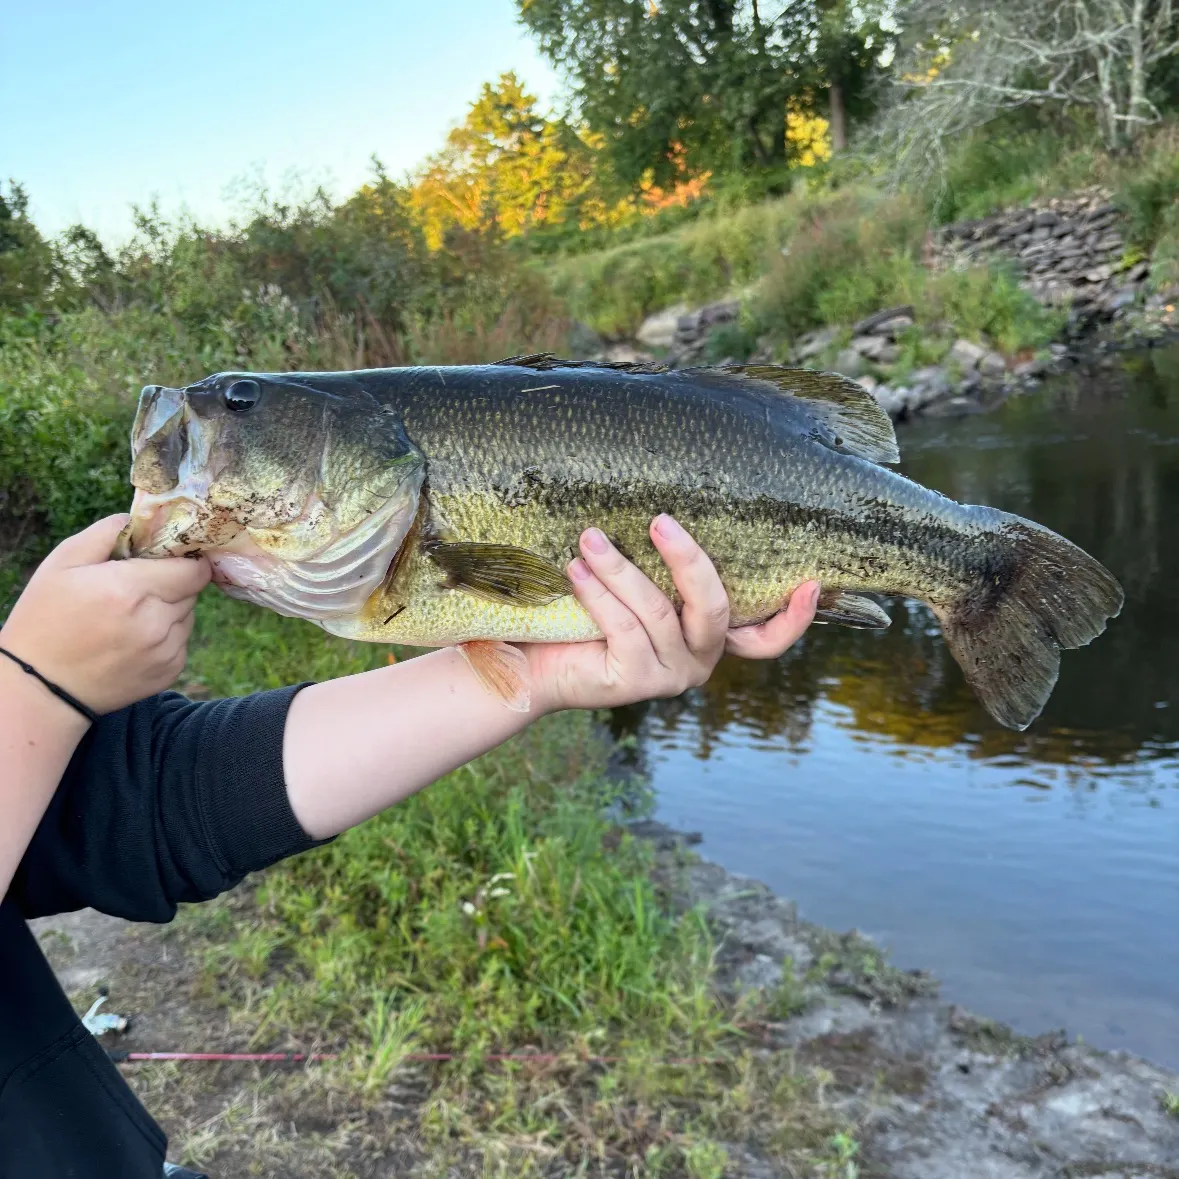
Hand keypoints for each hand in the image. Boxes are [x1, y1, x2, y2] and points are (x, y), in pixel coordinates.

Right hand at [0, 515, 210, 717]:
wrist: (42, 686)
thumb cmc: (46, 619)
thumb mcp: (62, 564)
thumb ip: (106, 533)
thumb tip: (140, 519)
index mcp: (129, 589)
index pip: (192, 569)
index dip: (184, 560)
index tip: (169, 559)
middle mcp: (155, 622)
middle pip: (191, 590)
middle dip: (172, 583)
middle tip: (137, 589)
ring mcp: (165, 651)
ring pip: (188, 615)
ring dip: (170, 610)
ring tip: (130, 617)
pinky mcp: (170, 672)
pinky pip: (182, 641)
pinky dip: (166, 636)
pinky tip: (133, 640)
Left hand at [526, 514, 818, 713]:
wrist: (535, 661)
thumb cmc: (586, 612)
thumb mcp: (633, 582)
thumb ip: (661, 564)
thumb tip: (672, 505)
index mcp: (709, 636)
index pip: (765, 639)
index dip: (793, 618)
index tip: (811, 582)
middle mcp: (699, 660)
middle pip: (714, 607)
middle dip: (688, 560)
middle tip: (659, 521)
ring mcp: (671, 675)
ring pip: (657, 611)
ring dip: (620, 569)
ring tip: (589, 539)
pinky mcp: (636, 682)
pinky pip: (624, 628)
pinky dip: (599, 593)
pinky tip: (575, 570)